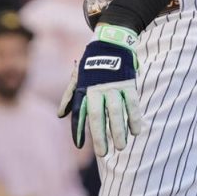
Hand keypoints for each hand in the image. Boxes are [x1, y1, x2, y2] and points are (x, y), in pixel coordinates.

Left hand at [58, 24, 141, 155]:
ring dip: (119, 130)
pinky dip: (134, 117)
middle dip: (100, 135)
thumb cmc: (92, 63)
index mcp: (85, 88)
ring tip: (121, 146)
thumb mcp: (78, 77)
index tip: (78, 144)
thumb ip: (70, 96)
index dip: (78, 128)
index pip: (80, 112)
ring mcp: (114, 85)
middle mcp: (98, 88)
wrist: (110, 41)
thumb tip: (60, 115)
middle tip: (103, 153)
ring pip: (117, 111)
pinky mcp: (128, 83)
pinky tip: (136, 131)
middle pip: (98, 114)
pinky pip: (133, 102)